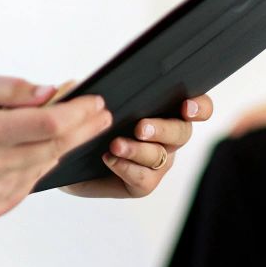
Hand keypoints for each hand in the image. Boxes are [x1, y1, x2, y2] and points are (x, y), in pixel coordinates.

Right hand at [0, 74, 111, 224]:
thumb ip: (13, 89)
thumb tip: (53, 92)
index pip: (45, 124)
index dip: (77, 113)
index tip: (95, 103)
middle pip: (51, 148)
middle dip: (81, 129)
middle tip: (99, 116)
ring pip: (41, 169)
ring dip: (59, 149)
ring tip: (68, 129)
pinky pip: (25, 188)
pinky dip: (35, 169)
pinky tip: (35, 153)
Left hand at [63, 95, 215, 198]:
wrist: (66, 160)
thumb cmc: (83, 126)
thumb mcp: (81, 103)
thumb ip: (82, 91)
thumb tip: (76, 83)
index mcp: (164, 110)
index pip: (197, 107)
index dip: (200, 107)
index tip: (187, 107)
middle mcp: (167, 137)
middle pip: (182, 132)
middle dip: (162, 128)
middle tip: (140, 127)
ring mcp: (158, 162)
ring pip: (161, 156)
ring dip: (138, 150)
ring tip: (115, 145)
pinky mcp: (143, 183)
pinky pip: (144, 178)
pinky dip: (127, 168)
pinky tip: (110, 159)